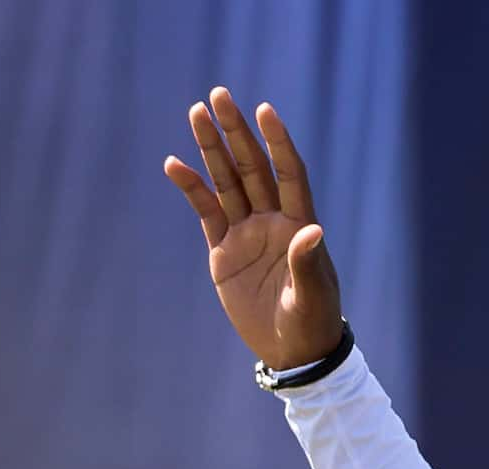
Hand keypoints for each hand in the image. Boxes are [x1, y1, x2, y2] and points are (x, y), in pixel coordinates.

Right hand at [163, 87, 341, 370]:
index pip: (288, 173)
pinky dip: (192, 188)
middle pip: (252, 167)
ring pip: (226, 181)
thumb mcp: (311, 296)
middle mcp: (272, 221)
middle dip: (236, 132)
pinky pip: (206, 211)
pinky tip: (175, 164)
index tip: (265, 110)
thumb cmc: (311, 322)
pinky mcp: (224, 251)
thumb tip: (313, 230)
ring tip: (196, 112)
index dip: (277, 142)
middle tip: (218, 95)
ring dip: (212, 149)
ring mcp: (246, 233)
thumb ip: (307, 262)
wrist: (292, 351)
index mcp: (298, 225)